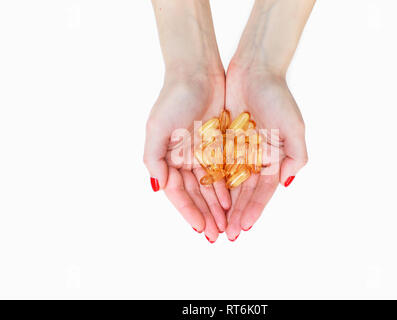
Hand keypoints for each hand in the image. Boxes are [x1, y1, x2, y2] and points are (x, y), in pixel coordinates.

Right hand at [144, 72, 230, 241]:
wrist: (197, 72)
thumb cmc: (173, 97)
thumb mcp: (157, 128)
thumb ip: (154, 159)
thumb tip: (158, 187)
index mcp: (166, 158)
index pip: (178, 193)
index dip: (188, 212)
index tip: (201, 229)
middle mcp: (182, 158)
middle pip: (195, 194)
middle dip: (205, 215)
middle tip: (217, 235)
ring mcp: (200, 152)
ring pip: (209, 185)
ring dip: (216, 206)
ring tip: (226, 224)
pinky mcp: (217, 144)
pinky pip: (222, 170)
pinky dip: (226, 186)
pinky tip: (231, 201)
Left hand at [223, 0, 313, 239]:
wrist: (254, 70)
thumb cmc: (278, 97)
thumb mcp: (294, 128)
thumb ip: (296, 157)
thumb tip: (284, 184)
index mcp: (274, 159)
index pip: (263, 191)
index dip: (254, 209)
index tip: (245, 227)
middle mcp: (256, 158)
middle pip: (244, 192)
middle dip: (236, 214)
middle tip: (228, 235)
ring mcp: (238, 151)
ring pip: (229, 183)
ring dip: (223, 205)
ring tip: (216, 224)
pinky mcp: (223, 141)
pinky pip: (216, 165)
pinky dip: (212, 182)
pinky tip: (205, 199)